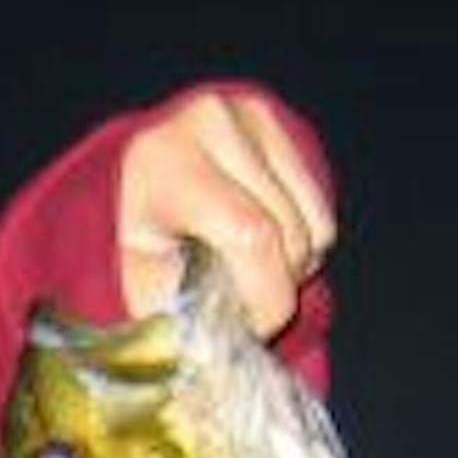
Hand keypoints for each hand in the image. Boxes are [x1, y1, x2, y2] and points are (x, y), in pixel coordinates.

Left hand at [118, 88, 334, 334]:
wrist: (136, 175)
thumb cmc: (140, 238)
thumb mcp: (139, 280)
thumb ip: (178, 310)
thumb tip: (222, 344)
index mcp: (167, 165)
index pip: (251, 235)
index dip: (265, 293)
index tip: (254, 326)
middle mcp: (209, 123)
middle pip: (286, 232)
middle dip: (278, 289)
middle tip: (248, 310)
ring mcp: (248, 113)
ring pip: (310, 223)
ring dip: (294, 269)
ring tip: (250, 273)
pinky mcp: (275, 119)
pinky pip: (320, 207)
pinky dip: (305, 243)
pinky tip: (268, 245)